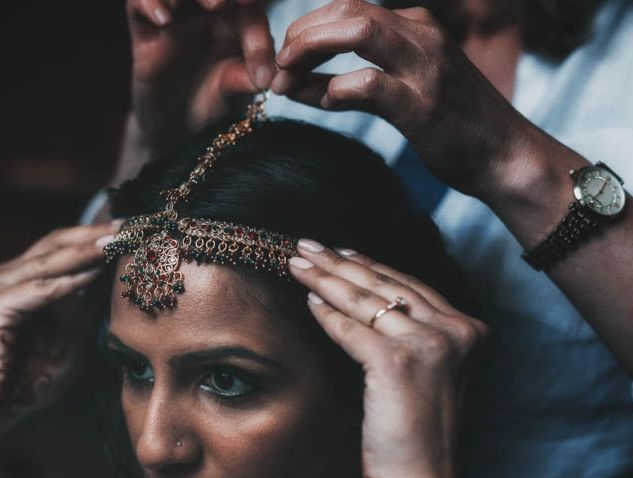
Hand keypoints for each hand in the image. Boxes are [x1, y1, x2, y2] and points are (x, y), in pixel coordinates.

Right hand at [0, 222, 117, 421]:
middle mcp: (10, 276)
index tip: (132, 229)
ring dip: (84, 251)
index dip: (96, 236)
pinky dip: (66, 283)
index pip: (64, 246)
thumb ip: (85, 308)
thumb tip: (107, 279)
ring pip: (48, 261)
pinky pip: (38, 290)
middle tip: (127, 227)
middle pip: (56, 242)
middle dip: (94, 234)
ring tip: (115, 242)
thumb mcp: (72, 337)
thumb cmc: (34, 375)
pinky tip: (92, 275)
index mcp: (27, 279)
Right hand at [117, 0, 274, 177]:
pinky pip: (138, 4)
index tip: (265, 45)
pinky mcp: (144, 29)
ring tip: (215, 5)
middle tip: (239, 3)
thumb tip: (265, 79)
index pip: (250, 10)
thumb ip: (244, 82)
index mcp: (235, 21)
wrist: (175, 128)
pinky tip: (164, 20)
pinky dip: (150, 4)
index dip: (258, 26)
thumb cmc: (210, 105)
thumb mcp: (230, 97)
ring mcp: (175, 15)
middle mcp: (205, 10)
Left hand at [272, 0, 533, 200]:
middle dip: (301, 34)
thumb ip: (358, 84)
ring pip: (358, 31)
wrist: (506, 157)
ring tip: (285, 78)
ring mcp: (424, 68)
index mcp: (416, 28)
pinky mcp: (422, 106)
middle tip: (277, 66)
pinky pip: (371, 83)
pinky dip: (338, 89)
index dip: (307, 28)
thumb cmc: (453, 128)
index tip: (284, 59)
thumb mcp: (406, 93)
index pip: (349, 7)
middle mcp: (421, 36)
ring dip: (311, 50)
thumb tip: (304, 87)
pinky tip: (326, 103)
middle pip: (347, 9)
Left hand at [288, 241, 487, 477]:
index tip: (343, 252)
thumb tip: (372, 308)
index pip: (411, 286)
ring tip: (298, 262)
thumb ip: (418, 340)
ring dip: (326, 278)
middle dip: (341, 262)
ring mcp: (431, 343)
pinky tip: (308, 299)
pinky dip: (326, 313)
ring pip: (367, 300)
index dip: (372, 266)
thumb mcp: (435, 378)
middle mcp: (457, 330)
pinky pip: (352, 328)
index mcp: (471, 332)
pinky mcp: (398, 361)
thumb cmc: (424, 439)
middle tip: (309, 245)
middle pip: (387, 285)